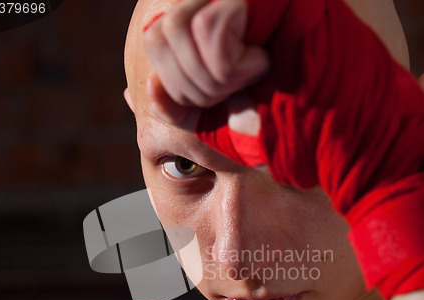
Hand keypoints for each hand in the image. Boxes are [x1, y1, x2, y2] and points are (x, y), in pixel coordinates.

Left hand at [142, 0, 268, 123]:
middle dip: (192, 86)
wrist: (312, 118)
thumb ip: (172, 105)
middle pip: (158, 34)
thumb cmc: (262, 110)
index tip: (215, 96)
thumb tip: (151, 84)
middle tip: (233, 89)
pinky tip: (262, 63)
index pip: (153, 39)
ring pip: (178, 29)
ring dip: (213, 77)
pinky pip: (210, 30)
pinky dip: (233, 66)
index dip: (175, 83)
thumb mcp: (206, 115)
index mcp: (198, 18)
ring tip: (247, 76)